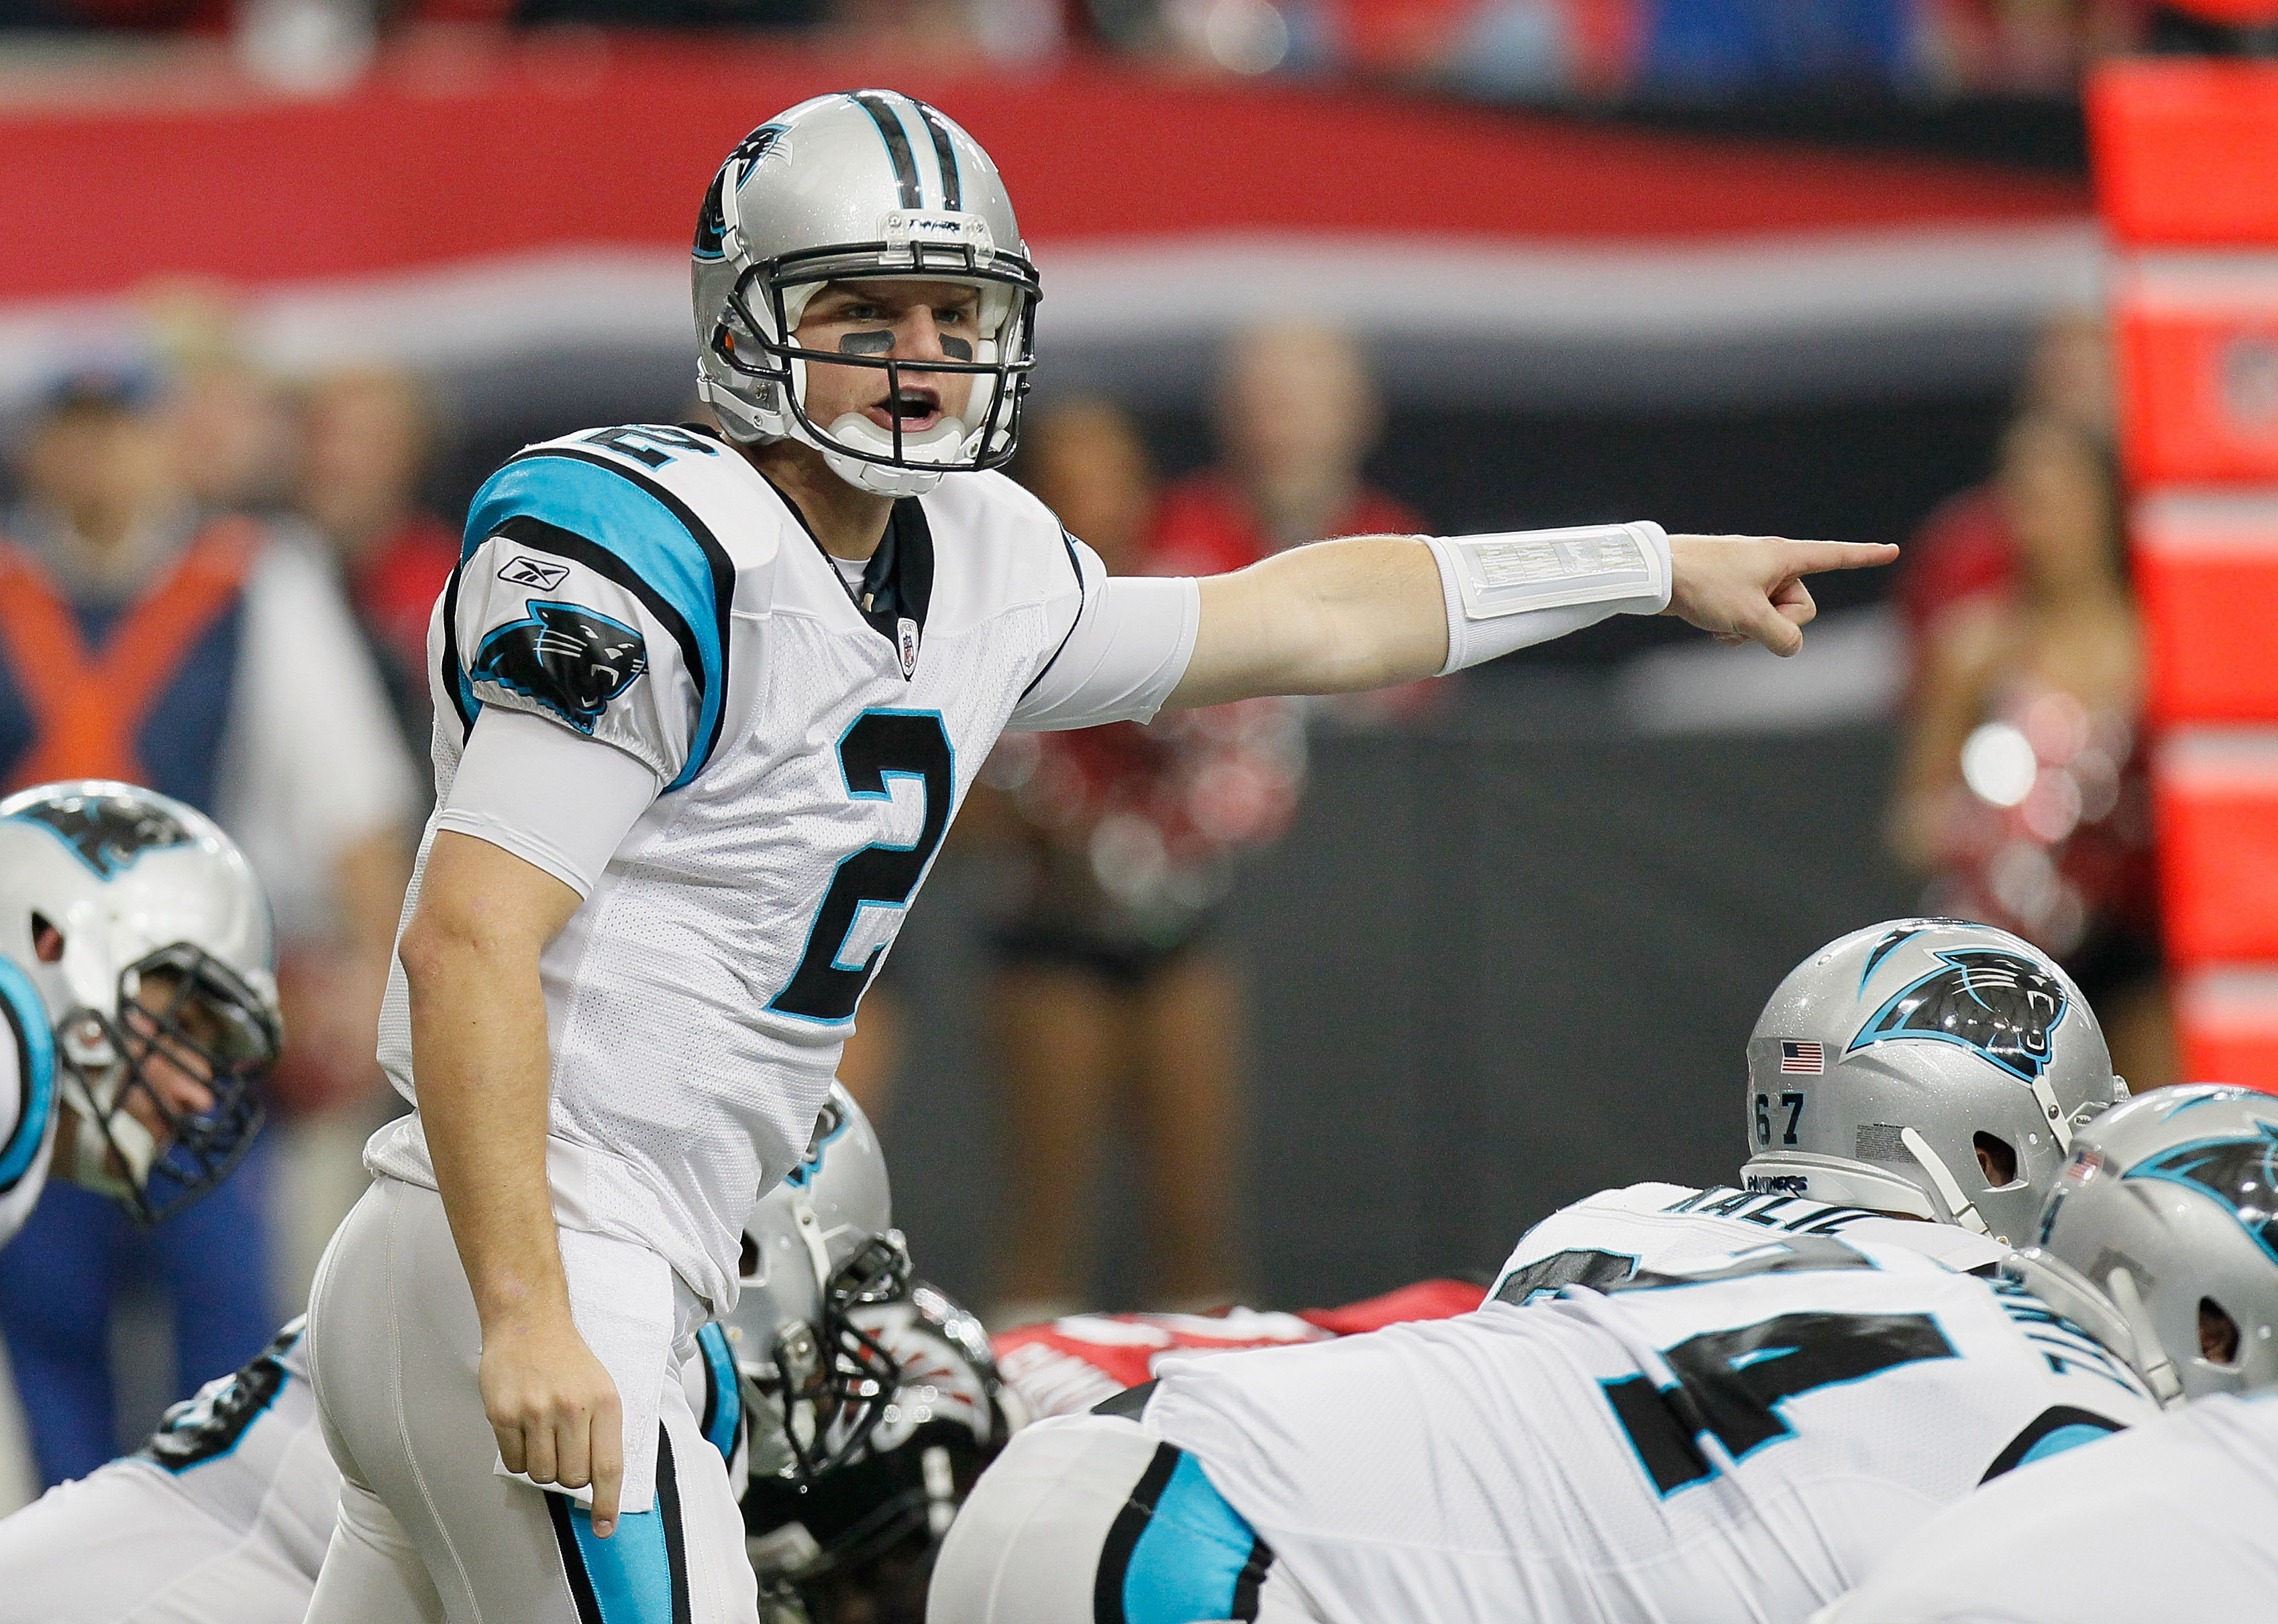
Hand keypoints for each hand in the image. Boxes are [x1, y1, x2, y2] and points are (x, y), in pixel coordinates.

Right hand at [479, 1313, 624, 1536]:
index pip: (609, 1468)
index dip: (608, 1504)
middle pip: (572, 1478)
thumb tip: (600, 1483)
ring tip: (543, 1434)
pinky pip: (513, 1462)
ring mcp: (536, 1412)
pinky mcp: (503, 1414)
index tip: (606, 1528)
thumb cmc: (568, 1360)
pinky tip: (523, 1430)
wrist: (529, 1322)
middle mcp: (572, 1409)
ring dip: (543, 1465)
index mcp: (605, 1403)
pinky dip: (518, 1456)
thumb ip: (602, 1432)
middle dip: (569, 1475)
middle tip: (564, 1448)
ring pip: (541, 1474)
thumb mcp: (602, 1388)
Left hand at [1663, 535, 1898, 656]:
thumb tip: (1792, 646)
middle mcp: (1772, 562)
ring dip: (1751, 629)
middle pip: (1800, 605)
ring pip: (1772, 616)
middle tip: (1745, 619)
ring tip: (1723, 623)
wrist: (1657, 575)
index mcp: (1783, 557)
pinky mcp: (1733, 589)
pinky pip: (1750, 617)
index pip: (1834, 557)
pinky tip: (1713, 627)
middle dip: (1776, 622)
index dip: (1864, 556)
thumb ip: (1783, 637)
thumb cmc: (1705, 587)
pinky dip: (1736, 627)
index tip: (1890, 550)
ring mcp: (1752, 576)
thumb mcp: (1750, 617)